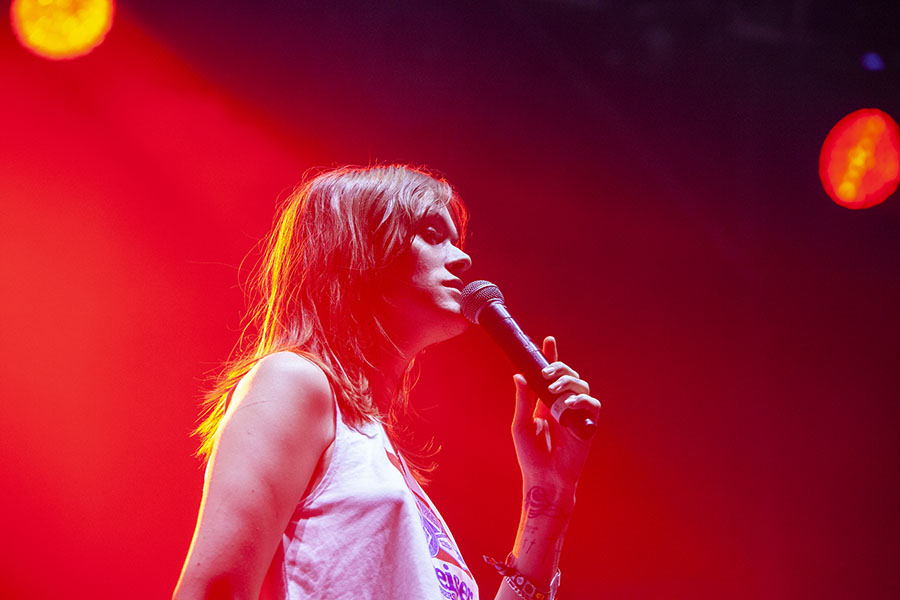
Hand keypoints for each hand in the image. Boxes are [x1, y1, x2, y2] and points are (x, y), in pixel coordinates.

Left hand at [511, 336, 600, 492]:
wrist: (545, 478)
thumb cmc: (530, 455)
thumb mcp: (521, 425)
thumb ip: (523, 401)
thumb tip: (519, 375)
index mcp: (546, 403)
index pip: (550, 376)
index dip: (551, 358)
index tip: (548, 341)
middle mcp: (562, 406)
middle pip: (568, 376)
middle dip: (560, 368)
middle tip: (547, 373)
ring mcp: (576, 414)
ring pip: (581, 387)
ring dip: (569, 382)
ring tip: (555, 388)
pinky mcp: (587, 425)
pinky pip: (592, 406)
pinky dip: (583, 401)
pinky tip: (570, 403)